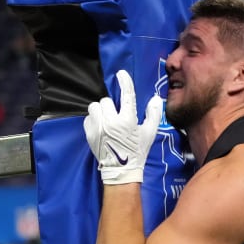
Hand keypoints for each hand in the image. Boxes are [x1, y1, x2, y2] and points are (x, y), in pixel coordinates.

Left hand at [84, 70, 162, 184]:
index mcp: (127, 120)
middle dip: (111, 106)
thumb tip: (154, 99)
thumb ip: (153, 114)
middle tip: (116, 115)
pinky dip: (94, 119)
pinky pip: (88, 117)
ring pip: (95, 107)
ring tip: (106, 119)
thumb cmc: (137, 151)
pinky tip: (101, 127)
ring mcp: (98, 128)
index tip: (121, 74)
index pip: (126, 96)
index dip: (125, 82)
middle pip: (106, 101)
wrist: (120, 170)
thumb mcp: (149, 133)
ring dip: (101, 111)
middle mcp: (111, 122)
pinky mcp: (89, 134)